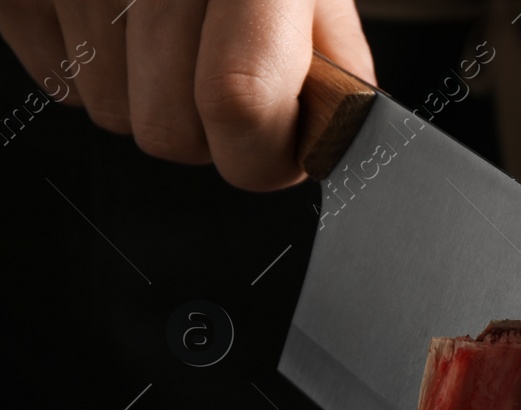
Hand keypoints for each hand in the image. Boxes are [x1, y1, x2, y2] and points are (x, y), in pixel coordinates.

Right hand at [0, 0, 373, 189]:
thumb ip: (333, 69)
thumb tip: (328, 142)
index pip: (241, 102)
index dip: (263, 152)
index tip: (276, 147)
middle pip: (170, 133)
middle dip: (203, 128)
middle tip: (217, 69)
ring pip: (111, 113)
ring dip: (144, 93)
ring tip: (166, 31)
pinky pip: (58, 79)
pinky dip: (91, 63)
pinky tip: (116, 16)